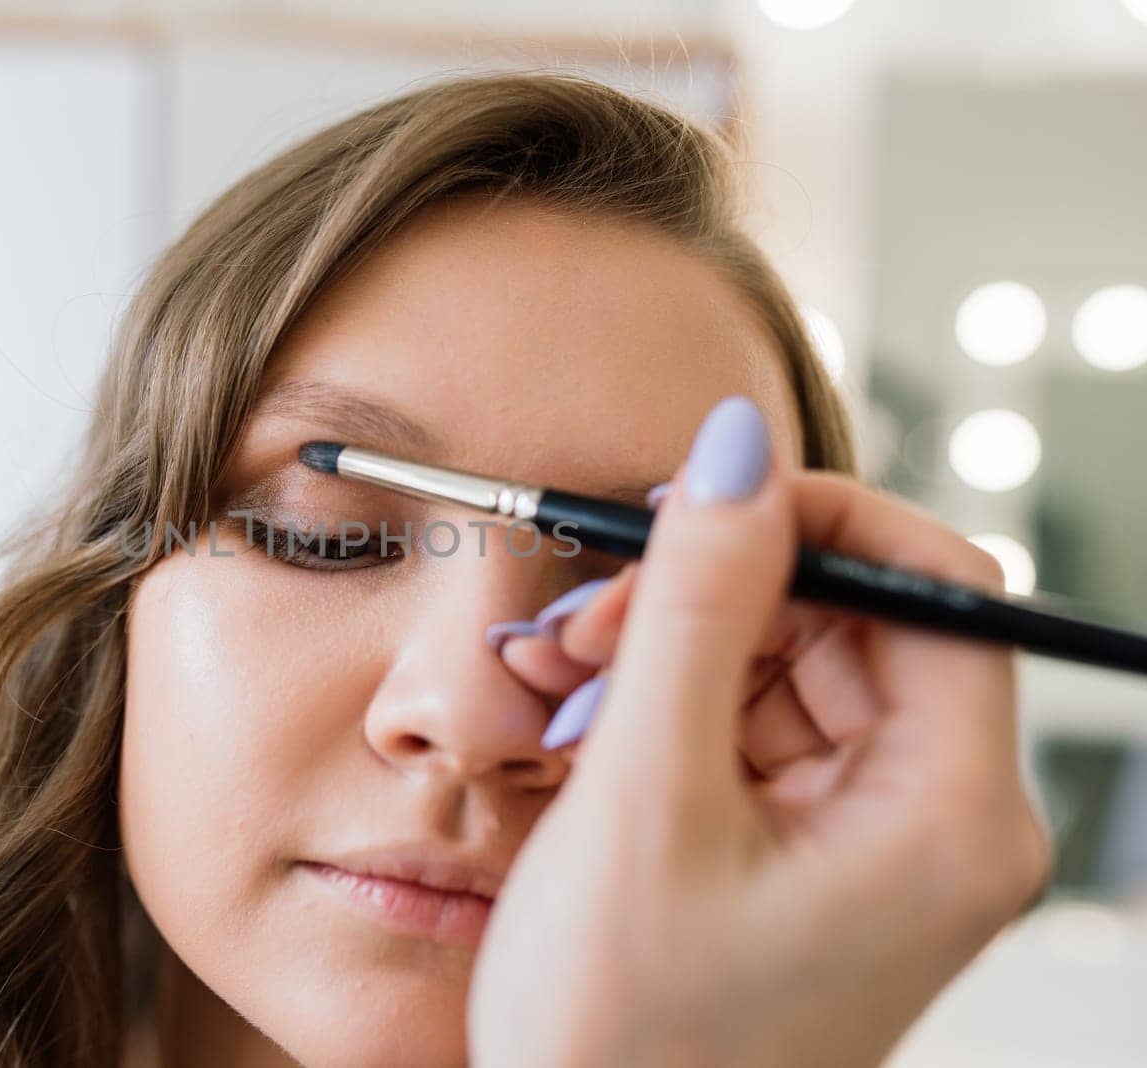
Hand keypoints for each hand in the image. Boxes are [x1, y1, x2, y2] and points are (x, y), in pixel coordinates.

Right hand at [467, 396, 1052, 1067]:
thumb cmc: (622, 1036)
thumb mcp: (645, 796)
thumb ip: (694, 605)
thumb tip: (736, 448)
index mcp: (947, 820)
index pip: (934, 591)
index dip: (817, 520)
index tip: (698, 501)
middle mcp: (934, 825)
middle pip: (852, 624)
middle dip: (714, 594)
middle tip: (590, 614)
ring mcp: (873, 842)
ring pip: (789, 668)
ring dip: (669, 648)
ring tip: (557, 676)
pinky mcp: (810, 855)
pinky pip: (753, 729)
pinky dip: (665, 706)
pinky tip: (582, 718)